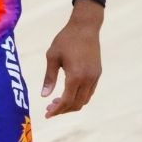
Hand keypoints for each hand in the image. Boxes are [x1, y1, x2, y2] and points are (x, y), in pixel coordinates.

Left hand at [40, 0, 103, 117]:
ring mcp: (95, 77)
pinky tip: (68, 94)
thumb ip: (49, 77)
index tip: (47, 114)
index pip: (66, 100)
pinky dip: (79, 97)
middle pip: (76, 104)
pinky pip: (89, 92)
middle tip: (49, 110)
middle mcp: (88, 79)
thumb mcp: (52, 57)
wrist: (85, 27)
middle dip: (63, 110)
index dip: (56, 110)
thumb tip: (44, 96)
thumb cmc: (65, 40)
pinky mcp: (97, 73)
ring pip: (84, 100)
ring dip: (71, 104)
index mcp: (75, 76)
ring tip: (57, 103)